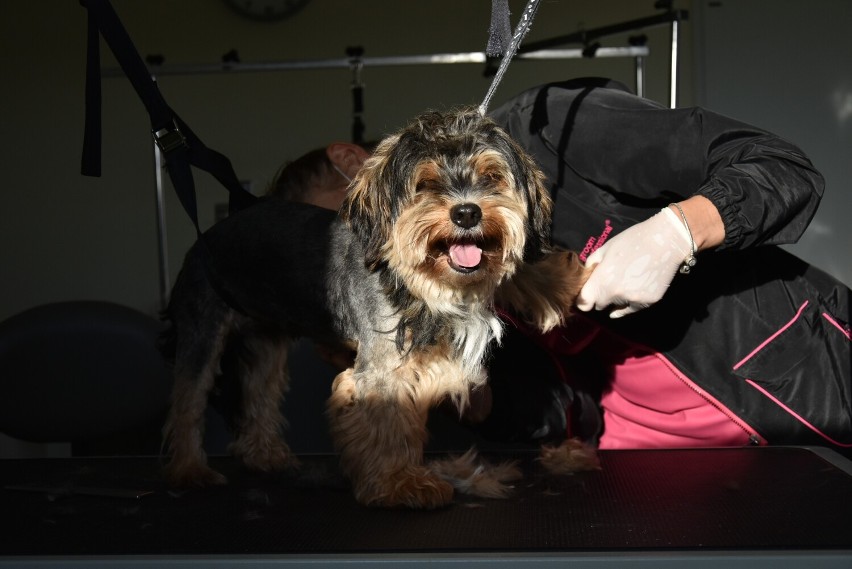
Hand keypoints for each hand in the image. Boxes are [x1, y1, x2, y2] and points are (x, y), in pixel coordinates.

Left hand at [577, 207, 691, 317]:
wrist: (665, 240)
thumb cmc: (632, 240)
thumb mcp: (604, 249)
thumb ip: (591, 266)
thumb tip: (585, 278)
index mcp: (601, 280)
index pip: (584, 304)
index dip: (583, 300)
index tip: (587, 295)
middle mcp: (615, 294)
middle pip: (600, 306)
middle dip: (601, 297)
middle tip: (610, 282)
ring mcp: (633, 300)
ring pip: (617, 308)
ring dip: (617, 300)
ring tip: (626, 281)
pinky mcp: (648, 302)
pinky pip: (632, 308)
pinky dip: (631, 301)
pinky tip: (634, 288)